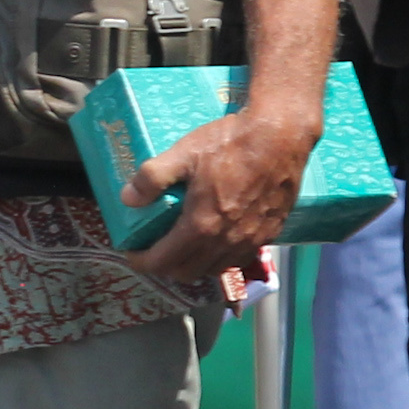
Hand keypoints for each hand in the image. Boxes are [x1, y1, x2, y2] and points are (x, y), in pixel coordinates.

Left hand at [119, 101, 317, 288]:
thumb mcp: (183, 153)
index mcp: (202, 225)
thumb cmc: (230, 142)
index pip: (164, 261)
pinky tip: (215, 241)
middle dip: (165, 267)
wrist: (281, 136)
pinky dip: (221, 258)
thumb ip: (151, 178)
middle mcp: (227, 241)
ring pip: (215, 269)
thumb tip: (127, 199)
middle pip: (188, 272)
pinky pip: (239, 259)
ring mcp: (251, 240)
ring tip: (182, 247)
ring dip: (194, 265)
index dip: (142, 262)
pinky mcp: (270, 233)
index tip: (131, 253)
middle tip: (153, 250)